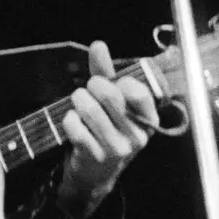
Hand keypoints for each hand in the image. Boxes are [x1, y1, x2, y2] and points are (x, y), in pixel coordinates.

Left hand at [59, 40, 159, 216]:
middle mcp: (136, 135)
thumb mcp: (114, 104)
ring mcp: (116, 148)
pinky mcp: (94, 156)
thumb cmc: (107, 130)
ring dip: (78, 100)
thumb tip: (98, 44)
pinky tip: (72, 121)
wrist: (95, 173)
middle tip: (88, 89)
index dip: (120, 80)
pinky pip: (75, 127)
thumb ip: (107, 73)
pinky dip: (69, 119)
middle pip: (110, 96)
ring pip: (91, 110)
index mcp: (149, 120)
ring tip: (78, 101)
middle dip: (94, 85)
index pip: (138, 91)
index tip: (111, 82)